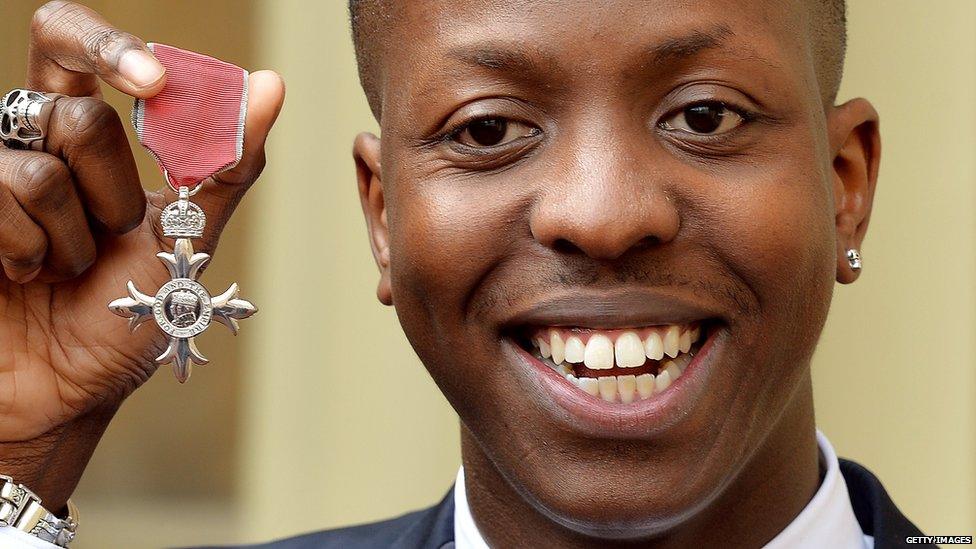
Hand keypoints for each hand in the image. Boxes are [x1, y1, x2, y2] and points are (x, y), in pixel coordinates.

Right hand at [0, 1, 283, 504]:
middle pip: (77, 116)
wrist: (68, 387)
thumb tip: (271, 85)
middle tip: (112, 236)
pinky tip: (21, 276)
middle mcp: (27, 142)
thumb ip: (225, 162)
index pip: (73, 43)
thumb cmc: (129, 313)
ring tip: (65, 270)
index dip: (109, 48)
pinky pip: (0, 198)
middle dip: (113, 194)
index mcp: (84, 136)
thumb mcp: (187, 235)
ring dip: (73, 241)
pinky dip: (28, 253)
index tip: (155, 81)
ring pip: (39, 171)